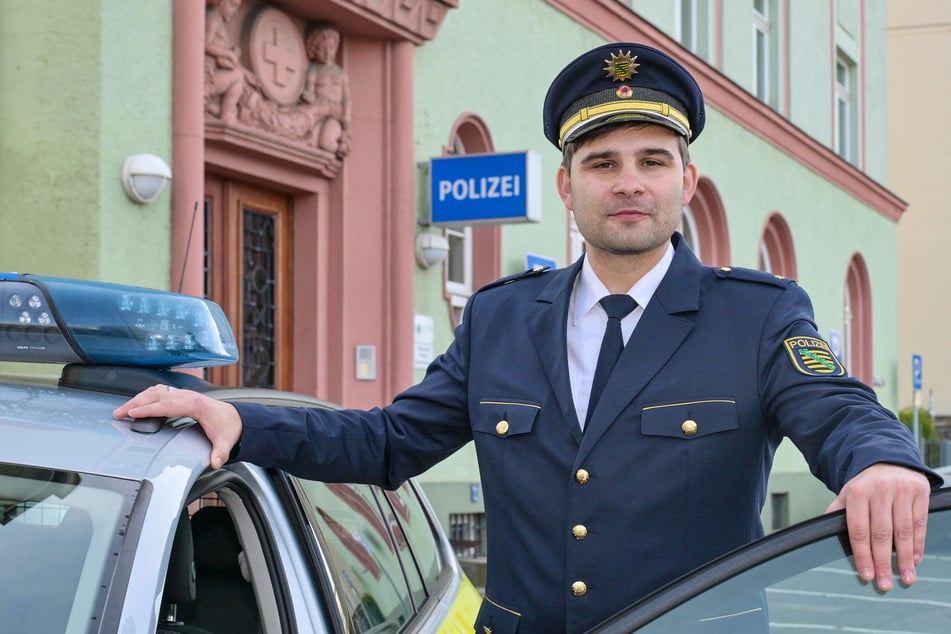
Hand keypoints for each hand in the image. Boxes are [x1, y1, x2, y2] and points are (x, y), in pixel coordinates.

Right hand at [113, 385, 242, 469]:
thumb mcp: (225, 442)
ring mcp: (183, 394)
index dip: (149, 409)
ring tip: (122, 410)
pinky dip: (145, 397)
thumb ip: (220, 453)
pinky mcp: (180, 396)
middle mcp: (188, 396)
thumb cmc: (228, 427)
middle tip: (118, 413)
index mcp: (196, 405)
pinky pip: (159, 393)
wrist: (235, 417)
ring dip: (138, 399)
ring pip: (156, 391)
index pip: (168, 405)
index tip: (132, 413)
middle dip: (136, 403)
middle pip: (157, 395)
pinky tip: (135, 405)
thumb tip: (216, 463)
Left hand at [826, 463, 930, 590]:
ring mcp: (902, 491)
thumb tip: (821, 533)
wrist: (888, 459)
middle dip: (883, 563)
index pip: (858, 529)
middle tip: (884, 584)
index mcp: (857, 492)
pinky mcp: (921, 492)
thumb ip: (837, 513)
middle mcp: (880, 490)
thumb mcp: (847, 493)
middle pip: (882, 534)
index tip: (866, 575)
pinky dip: (918, 545)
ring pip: (904, 531)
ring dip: (905, 559)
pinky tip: (915, 560)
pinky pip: (920, 524)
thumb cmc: (866, 484)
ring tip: (906, 578)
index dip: (862, 555)